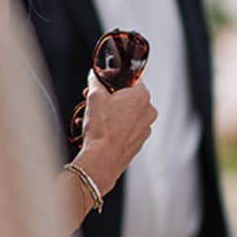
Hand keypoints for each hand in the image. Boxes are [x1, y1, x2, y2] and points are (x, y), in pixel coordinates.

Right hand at [78, 73, 156, 189]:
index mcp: (142, 96)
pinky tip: (94, 130)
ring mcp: (144, 129)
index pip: (130, 79)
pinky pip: (123, 129)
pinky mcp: (137, 143)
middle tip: (90, 99)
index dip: (111, 78)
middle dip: (106, 97)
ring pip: (123, 114)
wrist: (102, 159)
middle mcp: (148, 112)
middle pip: (126, 97)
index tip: (100, 81)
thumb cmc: (102, 129)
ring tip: (88, 116)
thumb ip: (95, 82)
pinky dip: (110, 127)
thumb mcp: (94, 96)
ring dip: (105, 113)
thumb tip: (94, 77)